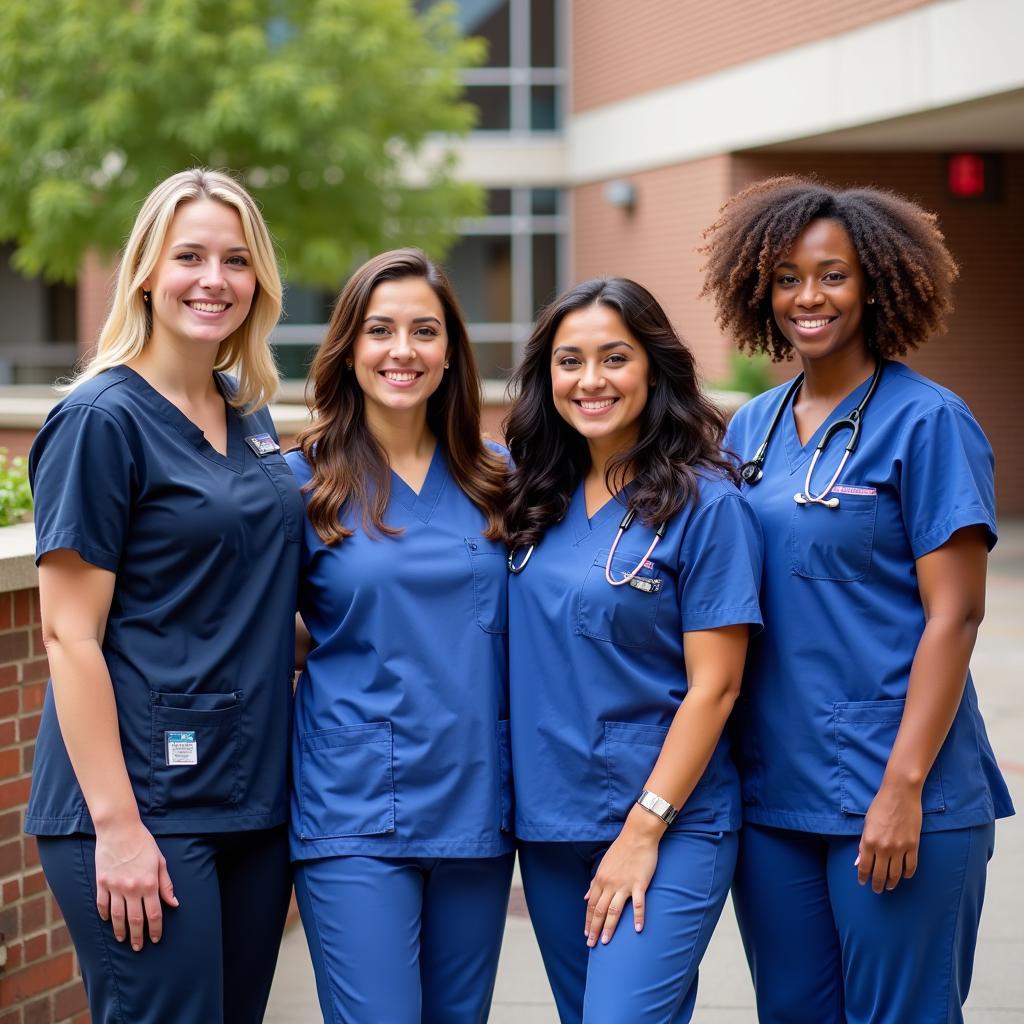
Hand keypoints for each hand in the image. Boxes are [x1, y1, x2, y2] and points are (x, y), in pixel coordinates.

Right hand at [94, 818, 177, 949]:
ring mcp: (115, 887)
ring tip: (123, 939)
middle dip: (138, 936)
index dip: (156, 928)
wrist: (119, 829)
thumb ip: (166, 884)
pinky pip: (102, 905)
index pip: (154, 913)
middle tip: (138, 947)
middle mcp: (132, 889)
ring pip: (117, 917)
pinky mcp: (101, 883)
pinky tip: (108, 922)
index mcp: (149, 884)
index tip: (155, 939)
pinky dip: (105, 915)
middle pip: (135, 920)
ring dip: (120, 931)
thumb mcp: (160, 861)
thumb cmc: (143, 843)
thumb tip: (174, 903)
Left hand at [584, 805, 663, 945]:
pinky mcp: (639, 884)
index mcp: (600, 879)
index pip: (591, 905)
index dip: (588, 921)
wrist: (638, 835)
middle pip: (599, 911)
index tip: (586, 934)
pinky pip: (638, 904)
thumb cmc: (621, 849)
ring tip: (605, 942)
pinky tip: (638, 930)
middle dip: (594, 929)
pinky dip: (638, 917)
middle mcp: (610, 884)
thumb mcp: (604, 865)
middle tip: (591, 945)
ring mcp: (624, 885)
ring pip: (614, 911)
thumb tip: (585, 897)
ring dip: (609, 928)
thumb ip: (595, 882)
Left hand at [856, 780, 922, 893]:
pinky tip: (904, 876)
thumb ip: (864, 844)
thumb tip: (860, 861)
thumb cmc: (880, 806)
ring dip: (892, 882)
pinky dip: (908, 874)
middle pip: (881, 874)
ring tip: (889, 886)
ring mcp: (900, 848)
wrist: (900, 794)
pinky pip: (911, 866)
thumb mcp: (867, 824)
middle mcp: (884, 848)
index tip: (863, 883)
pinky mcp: (913, 846)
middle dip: (878, 884)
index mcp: (869, 841)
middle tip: (877, 890)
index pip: (865, 867)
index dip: (863, 877)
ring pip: (896, 873)